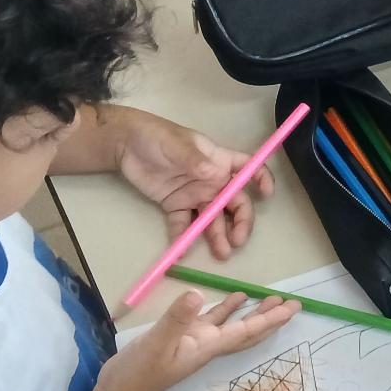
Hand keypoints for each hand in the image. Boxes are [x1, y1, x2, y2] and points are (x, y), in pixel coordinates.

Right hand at [107, 290, 297, 390]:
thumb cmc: (139, 373)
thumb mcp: (157, 343)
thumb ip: (177, 319)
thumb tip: (196, 295)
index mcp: (208, 346)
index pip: (246, 331)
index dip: (270, 319)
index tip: (293, 310)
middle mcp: (208, 344)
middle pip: (247, 330)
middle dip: (270, 318)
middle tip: (292, 304)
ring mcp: (195, 341)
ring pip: (231, 324)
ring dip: (250, 312)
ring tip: (269, 297)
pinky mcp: (181, 337)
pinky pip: (210, 321)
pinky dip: (223, 310)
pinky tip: (232, 298)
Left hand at [115, 110, 274, 258]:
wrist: (125, 145)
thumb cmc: (157, 137)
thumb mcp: (178, 146)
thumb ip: (197, 161)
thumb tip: (216, 175)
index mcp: (219, 162)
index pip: (248, 169)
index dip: (260, 180)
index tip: (265, 195)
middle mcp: (212, 181)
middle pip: (234, 203)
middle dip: (240, 222)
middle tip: (237, 240)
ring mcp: (194, 195)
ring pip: (212, 218)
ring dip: (217, 236)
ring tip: (220, 253)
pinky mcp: (175, 206)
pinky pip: (183, 224)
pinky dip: (183, 237)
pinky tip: (182, 249)